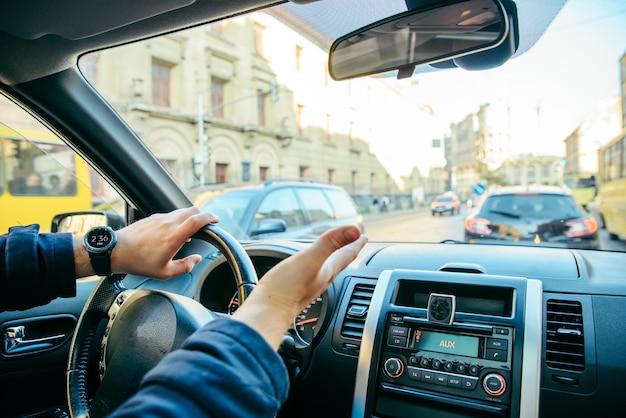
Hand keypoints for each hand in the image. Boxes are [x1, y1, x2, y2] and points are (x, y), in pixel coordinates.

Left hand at [74, 206, 218, 278]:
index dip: (210, 217)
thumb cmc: (138, 262)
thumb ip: (185, 266)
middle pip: (193, 210)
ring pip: (182, 211)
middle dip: (204, 215)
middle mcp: (168, 223)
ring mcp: (159, 218)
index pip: (197, 219)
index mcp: (173, 236)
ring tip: (191, 230)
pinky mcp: (152, 218)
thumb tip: (196, 260)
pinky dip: (179, 219)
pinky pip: (171, 214)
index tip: (216, 220)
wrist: (116, 251)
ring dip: (191, 217)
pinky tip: (175, 231)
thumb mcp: (165, 272)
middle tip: (208, 224)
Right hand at [232, 224, 367, 349]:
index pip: (347, 255)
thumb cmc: (287, 288)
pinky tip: (306, 266)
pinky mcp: (295, 290)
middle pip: (339, 263)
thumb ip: (330, 243)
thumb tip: (354, 230)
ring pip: (326, 270)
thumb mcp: (310, 259)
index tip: (362, 235)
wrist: (268, 313)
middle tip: (352, 242)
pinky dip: (314, 266)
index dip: (355, 243)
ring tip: (333, 253)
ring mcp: (308, 286)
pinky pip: (311, 274)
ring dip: (332, 259)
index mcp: (327, 271)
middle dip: (346, 251)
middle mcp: (320, 280)